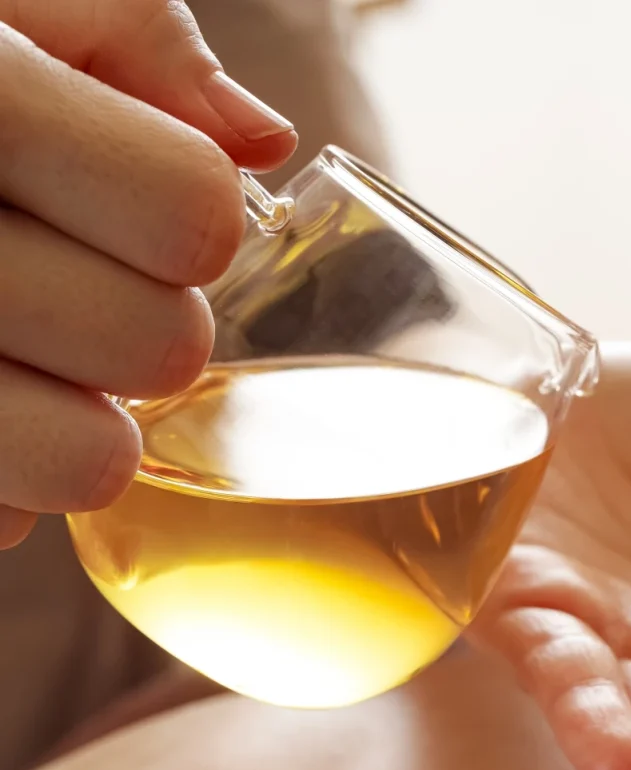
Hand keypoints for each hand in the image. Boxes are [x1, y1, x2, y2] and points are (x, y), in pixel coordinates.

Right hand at [0, 0, 296, 546]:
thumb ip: (132, 38)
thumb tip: (260, 139)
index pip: (196, 213)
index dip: (196, 212)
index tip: (150, 196)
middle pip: (165, 346)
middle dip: (154, 322)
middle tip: (88, 287)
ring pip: (92, 462)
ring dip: (93, 424)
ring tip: (39, 363)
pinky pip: (2, 515)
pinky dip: (9, 477)